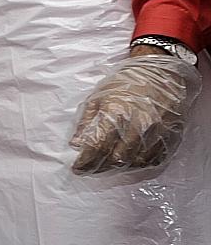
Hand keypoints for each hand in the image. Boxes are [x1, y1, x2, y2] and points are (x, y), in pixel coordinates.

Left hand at [70, 52, 200, 174]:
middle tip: (88, 169)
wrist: (161, 75)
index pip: (98, 147)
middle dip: (98, 168)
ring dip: (117, 168)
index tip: (77, 168)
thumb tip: (76, 144)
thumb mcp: (98, 97)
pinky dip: (137, 165)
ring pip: (134, 163)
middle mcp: (138, 126)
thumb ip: (86, 122)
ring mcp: (156, 134)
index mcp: (117, 113)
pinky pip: (152, 161)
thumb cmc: (126, 84)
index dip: (85, 162)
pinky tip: (126, 162)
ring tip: (105, 166)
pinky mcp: (169, 138)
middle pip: (115, 159)